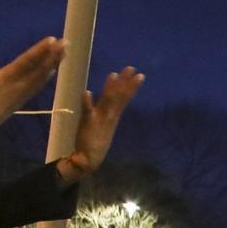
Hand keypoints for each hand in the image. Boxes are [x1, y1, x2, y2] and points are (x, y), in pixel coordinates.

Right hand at [0, 39, 64, 150]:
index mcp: (8, 76)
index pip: (27, 60)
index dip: (40, 50)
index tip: (52, 40)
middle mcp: (20, 83)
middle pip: (40, 67)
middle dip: (53, 55)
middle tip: (66, 43)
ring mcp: (23, 92)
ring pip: (42, 76)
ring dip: (53, 64)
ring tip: (63, 53)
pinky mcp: (23, 99)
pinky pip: (38, 85)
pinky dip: (46, 76)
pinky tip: (52, 71)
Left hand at [56, 67, 144, 181]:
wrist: (89, 159)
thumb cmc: (96, 142)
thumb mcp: (104, 124)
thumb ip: (107, 111)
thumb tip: (110, 97)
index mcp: (114, 116)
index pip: (124, 98)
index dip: (131, 86)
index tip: (138, 74)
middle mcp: (109, 116)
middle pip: (119, 96)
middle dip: (125, 82)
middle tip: (131, 68)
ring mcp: (99, 119)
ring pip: (107, 100)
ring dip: (110, 88)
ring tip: (113, 75)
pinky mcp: (88, 123)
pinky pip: (88, 111)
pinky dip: (87, 102)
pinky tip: (87, 92)